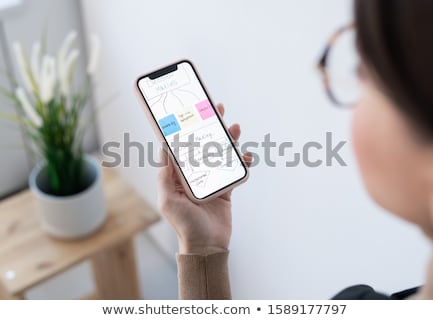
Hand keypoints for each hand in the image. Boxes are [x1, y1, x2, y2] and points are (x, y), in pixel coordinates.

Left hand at [157, 103, 251, 254]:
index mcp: (178, 175)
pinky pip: (234, 169)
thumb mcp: (168, 201)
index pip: (181, 146)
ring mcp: (211, 179)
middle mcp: (194, 174)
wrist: (207, 245)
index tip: (190, 111)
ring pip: (220, 152)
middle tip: (217, 109)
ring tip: (234, 128)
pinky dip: (242, 162)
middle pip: (203, 144)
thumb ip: (165, 176)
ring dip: (228, 139)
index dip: (185, 128)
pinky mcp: (225, 188)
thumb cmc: (185, 225)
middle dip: (210, 126)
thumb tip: (163, 149)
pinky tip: (247, 157)